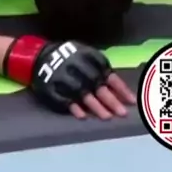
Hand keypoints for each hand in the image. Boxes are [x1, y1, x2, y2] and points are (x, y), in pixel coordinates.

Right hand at [3, 36, 135, 117]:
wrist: (40, 56)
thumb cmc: (69, 56)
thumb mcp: (85, 54)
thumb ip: (100, 68)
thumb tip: (119, 87)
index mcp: (87, 57)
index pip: (107, 73)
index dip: (120, 88)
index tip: (131, 100)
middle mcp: (77, 67)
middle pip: (96, 85)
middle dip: (110, 99)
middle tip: (122, 113)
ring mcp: (64, 78)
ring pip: (82, 93)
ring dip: (95, 106)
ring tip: (107, 117)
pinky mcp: (52, 88)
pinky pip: (64, 99)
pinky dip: (73, 107)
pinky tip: (83, 116)